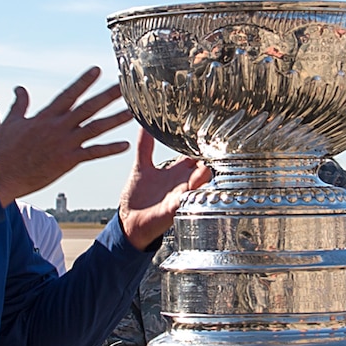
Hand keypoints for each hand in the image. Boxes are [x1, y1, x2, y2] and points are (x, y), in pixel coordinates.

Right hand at [0, 68, 132, 205]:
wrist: (1, 175)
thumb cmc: (4, 150)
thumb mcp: (11, 122)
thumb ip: (21, 104)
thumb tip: (20, 88)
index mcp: (46, 117)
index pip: (68, 94)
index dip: (83, 82)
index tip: (97, 69)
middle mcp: (58, 127)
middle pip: (88, 107)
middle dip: (107, 96)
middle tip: (125, 87)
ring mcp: (64, 144)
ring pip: (95, 128)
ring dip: (115, 120)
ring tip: (132, 112)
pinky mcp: (67, 161)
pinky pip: (92, 153)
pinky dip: (109, 149)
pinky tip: (124, 145)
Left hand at [117, 128, 208, 249]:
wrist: (130, 222)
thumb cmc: (138, 197)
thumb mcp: (142, 166)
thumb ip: (145, 146)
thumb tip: (143, 124)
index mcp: (175, 171)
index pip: (192, 155)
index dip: (197, 145)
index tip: (203, 133)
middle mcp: (181, 182)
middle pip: (202, 166)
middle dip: (208, 159)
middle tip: (214, 147)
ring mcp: (180, 195)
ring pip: (199, 182)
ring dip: (203, 175)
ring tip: (206, 165)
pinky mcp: (173, 208)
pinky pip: (185, 200)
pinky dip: (189, 194)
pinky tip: (191, 188)